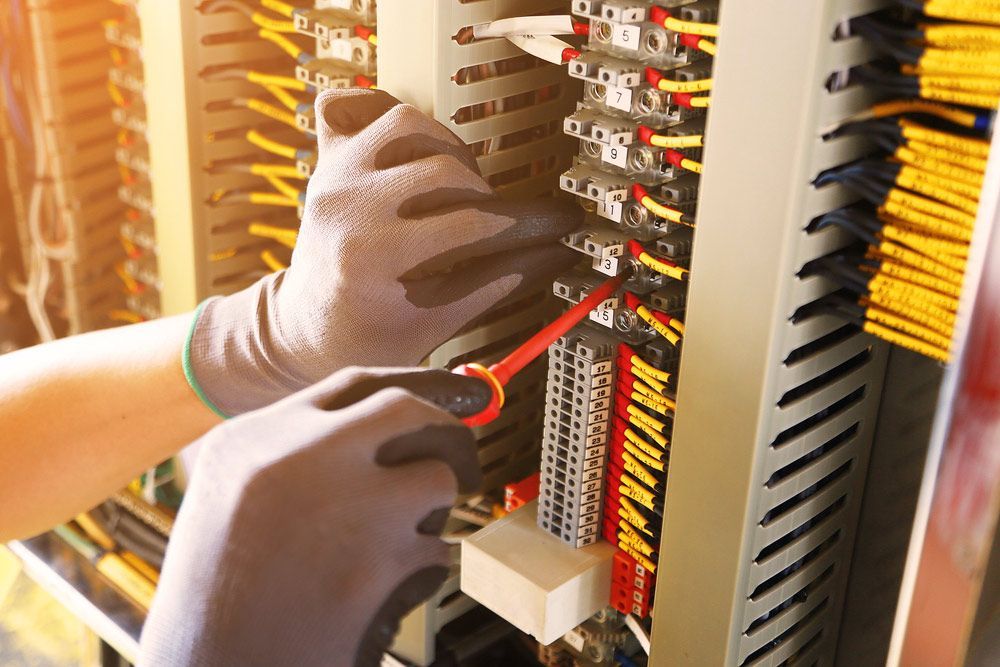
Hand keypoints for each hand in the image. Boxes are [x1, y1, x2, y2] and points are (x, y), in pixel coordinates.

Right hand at [139, 367, 490, 666]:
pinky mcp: (377, 563)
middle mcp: (296, 457)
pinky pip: (435, 551)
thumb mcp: (226, 505)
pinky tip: (379, 594)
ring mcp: (342, 504)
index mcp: (250, 441)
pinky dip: (421, 571)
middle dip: (446, 433)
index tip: (451, 394)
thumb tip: (379, 433)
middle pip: (405, 409)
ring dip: (430, 513)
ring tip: (393, 546)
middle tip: (463, 462)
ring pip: (435, 479)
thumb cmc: (212, 606)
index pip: (353, 386)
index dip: (413, 385)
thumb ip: (291, 459)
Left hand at [186, 88, 580, 415]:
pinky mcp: (326, 159)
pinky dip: (380, 110)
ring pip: (407, 122)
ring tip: (461, 188)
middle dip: (489, 197)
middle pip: (446, 170)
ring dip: (448, 149)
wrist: (305, 328)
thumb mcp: (436, 326)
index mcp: (371, 258)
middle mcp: (345, 206)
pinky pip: (345, 105)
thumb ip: (498, 284)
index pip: (471, 224)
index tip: (563, 224)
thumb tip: (558, 253)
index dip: (528, 224)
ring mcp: (331, 175)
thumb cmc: (367, 336)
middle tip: (500, 223)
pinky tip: (410, 144)